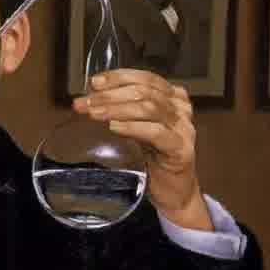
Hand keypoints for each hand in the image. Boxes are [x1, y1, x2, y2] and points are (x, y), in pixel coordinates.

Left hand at [72, 69, 212, 230]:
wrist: (174, 191)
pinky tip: (115, 127)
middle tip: (85, 102)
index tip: (94, 82)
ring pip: (149, 108)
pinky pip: (157, 132)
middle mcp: (181, 109)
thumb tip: (92, 98)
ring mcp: (183, 129)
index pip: (146, 78)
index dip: (119, 77)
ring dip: (116, 109)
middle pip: (145, 92)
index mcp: (172, 98)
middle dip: (110, 95)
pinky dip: (133, 127)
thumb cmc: (154, 158)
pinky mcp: (181, 150)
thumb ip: (123, 112)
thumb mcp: (137, 128)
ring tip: (94, 113)